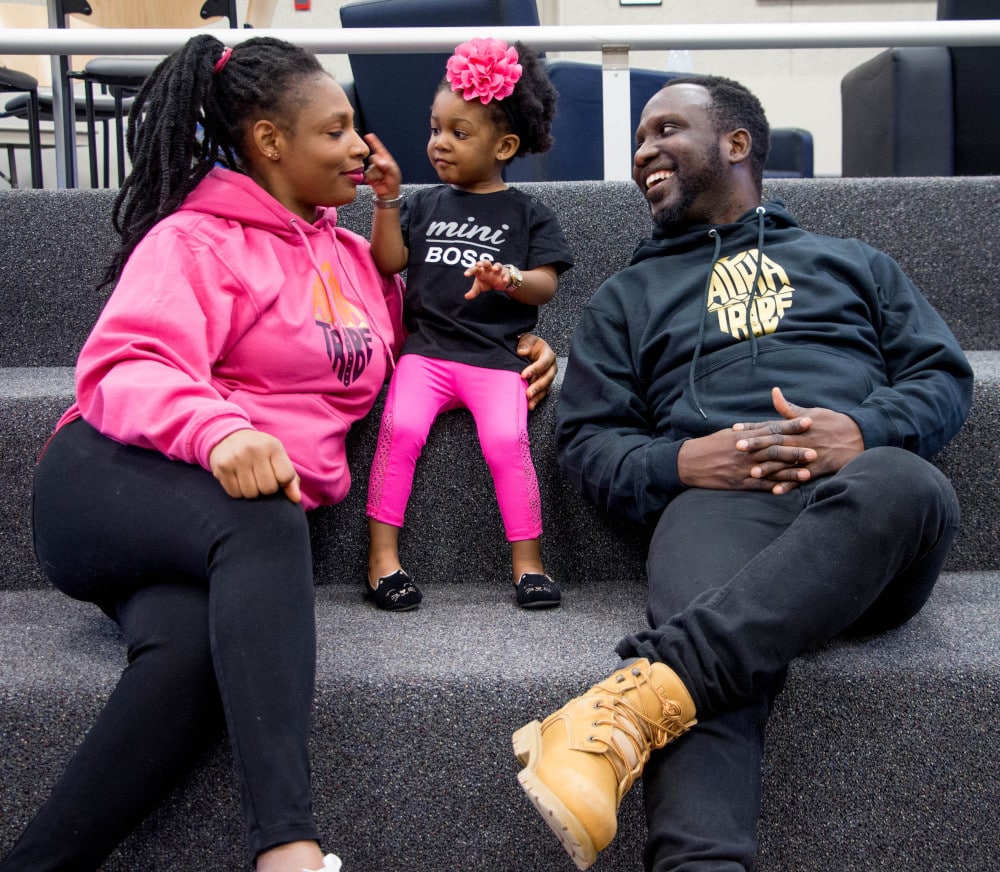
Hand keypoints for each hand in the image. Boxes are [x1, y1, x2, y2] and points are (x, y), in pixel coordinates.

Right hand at [209, 429, 301, 502]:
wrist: (227, 436)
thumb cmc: (259, 451)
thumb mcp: (277, 457)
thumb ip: (291, 479)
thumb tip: (296, 499)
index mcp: (273, 446)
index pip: (286, 477)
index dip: (282, 482)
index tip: (276, 475)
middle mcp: (254, 450)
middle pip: (268, 488)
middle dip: (266, 489)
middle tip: (260, 477)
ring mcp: (236, 458)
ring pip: (251, 494)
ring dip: (252, 491)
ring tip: (249, 478)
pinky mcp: (222, 467)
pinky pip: (235, 493)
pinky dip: (238, 491)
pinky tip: (238, 479)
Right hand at [362, 133, 401, 200]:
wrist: (387, 194)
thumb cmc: (393, 183)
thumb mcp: (394, 174)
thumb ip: (387, 167)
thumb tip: (380, 161)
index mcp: (386, 160)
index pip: (380, 148)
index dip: (374, 141)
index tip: (369, 135)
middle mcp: (379, 162)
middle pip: (373, 158)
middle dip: (378, 166)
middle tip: (384, 174)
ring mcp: (373, 168)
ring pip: (370, 167)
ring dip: (376, 175)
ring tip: (381, 179)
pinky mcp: (369, 174)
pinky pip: (368, 174)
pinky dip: (372, 179)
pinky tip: (377, 181)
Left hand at [464, 260, 507, 299]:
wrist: (500, 281)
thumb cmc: (487, 281)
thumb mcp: (479, 287)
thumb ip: (473, 292)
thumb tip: (466, 297)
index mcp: (481, 271)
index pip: (474, 269)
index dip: (470, 271)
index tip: (465, 275)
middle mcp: (489, 269)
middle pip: (486, 262)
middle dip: (483, 263)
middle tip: (479, 264)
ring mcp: (498, 271)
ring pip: (498, 265)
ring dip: (496, 266)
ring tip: (494, 269)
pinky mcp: (506, 274)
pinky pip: (506, 274)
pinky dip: (505, 277)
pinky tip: (504, 280)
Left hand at [516, 334, 556, 410]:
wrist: (526, 349)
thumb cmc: (528, 344)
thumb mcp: (526, 340)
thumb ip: (525, 344)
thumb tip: (522, 351)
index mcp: (548, 355)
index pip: (544, 362)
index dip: (535, 369)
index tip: (524, 375)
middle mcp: (551, 367)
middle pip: (547, 378)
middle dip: (538, 386)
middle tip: (528, 393)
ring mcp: (548, 377)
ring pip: (545, 388)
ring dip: (537, 395)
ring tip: (529, 402)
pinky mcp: (543, 385)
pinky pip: (541, 394)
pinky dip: (536, 400)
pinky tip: (530, 405)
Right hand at [678, 425, 814, 492]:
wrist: (689, 462)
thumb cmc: (709, 446)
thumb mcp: (728, 434)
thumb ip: (749, 431)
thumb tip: (766, 426)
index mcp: (745, 436)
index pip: (772, 429)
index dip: (791, 426)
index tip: (808, 422)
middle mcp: (746, 452)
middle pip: (775, 450)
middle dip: (796, 450)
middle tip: (815, 450)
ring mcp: (743, 468)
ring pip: (771, 469)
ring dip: (790, 471)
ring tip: (808, 473)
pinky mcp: (738, 482)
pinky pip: (759, 486)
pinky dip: (773, 487)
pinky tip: (787, 489)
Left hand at [730, 387, 864, 492]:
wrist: (859, 436)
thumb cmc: (832, 422)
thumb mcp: (810, 412)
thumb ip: (788, 408)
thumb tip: (774, 392)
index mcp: (796, 427)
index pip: (770, 426)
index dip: (752, 427)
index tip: (734, 429)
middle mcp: (800, 440)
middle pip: (774, 443)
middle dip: (756, 446)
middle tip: (737, 448)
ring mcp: (809, 455)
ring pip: (785, 462)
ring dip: (769, 468)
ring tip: (752, 473)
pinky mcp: (818, 468)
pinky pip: (801, 478)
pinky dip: (789, 484)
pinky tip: (775, 491)